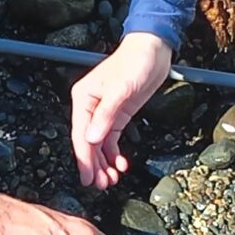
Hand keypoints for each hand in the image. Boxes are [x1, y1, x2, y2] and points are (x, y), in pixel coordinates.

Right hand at [71, 34, 173, 189]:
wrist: (153, 49)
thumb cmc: (135, 62)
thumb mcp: (121, 90)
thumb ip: (106, 115)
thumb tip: (92, 139)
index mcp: (83, 99)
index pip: (81, 134)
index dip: (84, 158)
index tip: (87, 178)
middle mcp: (89, 107)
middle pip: (88, 142)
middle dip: (94, 165)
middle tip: (101, 185)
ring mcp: (104, 112)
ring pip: (99, 144)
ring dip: (104, 163)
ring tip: (111, 180)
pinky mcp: (118, 114)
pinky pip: (111, 139)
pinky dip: (114, 154)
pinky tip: (121, 165)